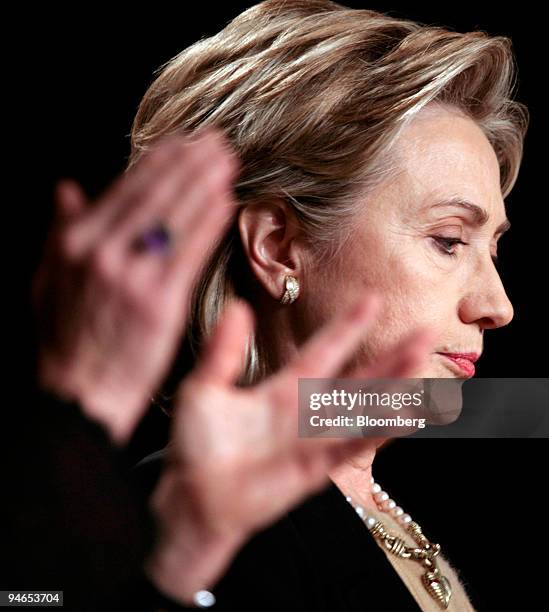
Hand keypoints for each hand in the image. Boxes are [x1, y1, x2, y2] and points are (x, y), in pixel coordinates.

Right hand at [33, 127, 238, 442]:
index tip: (183, 143)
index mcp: (75, 244)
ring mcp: (132, 278)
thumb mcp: (46, 281)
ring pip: (175, 218)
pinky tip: (226, 204)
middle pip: (155, 196)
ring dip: (205, 184)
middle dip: (189, 164)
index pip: (125, 190)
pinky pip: (190, 254)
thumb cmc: (67, 342)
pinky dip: (209, 225)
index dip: (158, 162)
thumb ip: (60, 231)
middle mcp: (103, 254)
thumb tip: (68, 188)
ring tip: (227, 162)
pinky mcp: (160, 304)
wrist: (81, 395)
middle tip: (216, 142)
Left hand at [147, 293, 436, 602]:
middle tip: (425, 332)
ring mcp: (313, 440)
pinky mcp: (313, 468)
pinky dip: (377, 431)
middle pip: (357, 378)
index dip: (347, 327)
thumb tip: (237, 306)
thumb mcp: (205, 388)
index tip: (372, 300)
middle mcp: (305, 412)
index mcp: (282, 389)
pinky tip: (406, 415)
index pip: (323, 350)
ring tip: (422, 362)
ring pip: (362, 409)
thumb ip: (223, 351)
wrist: (192, 498)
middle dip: (391, 355)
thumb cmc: (196, 446)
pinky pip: (350, 446)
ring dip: (394, 386)